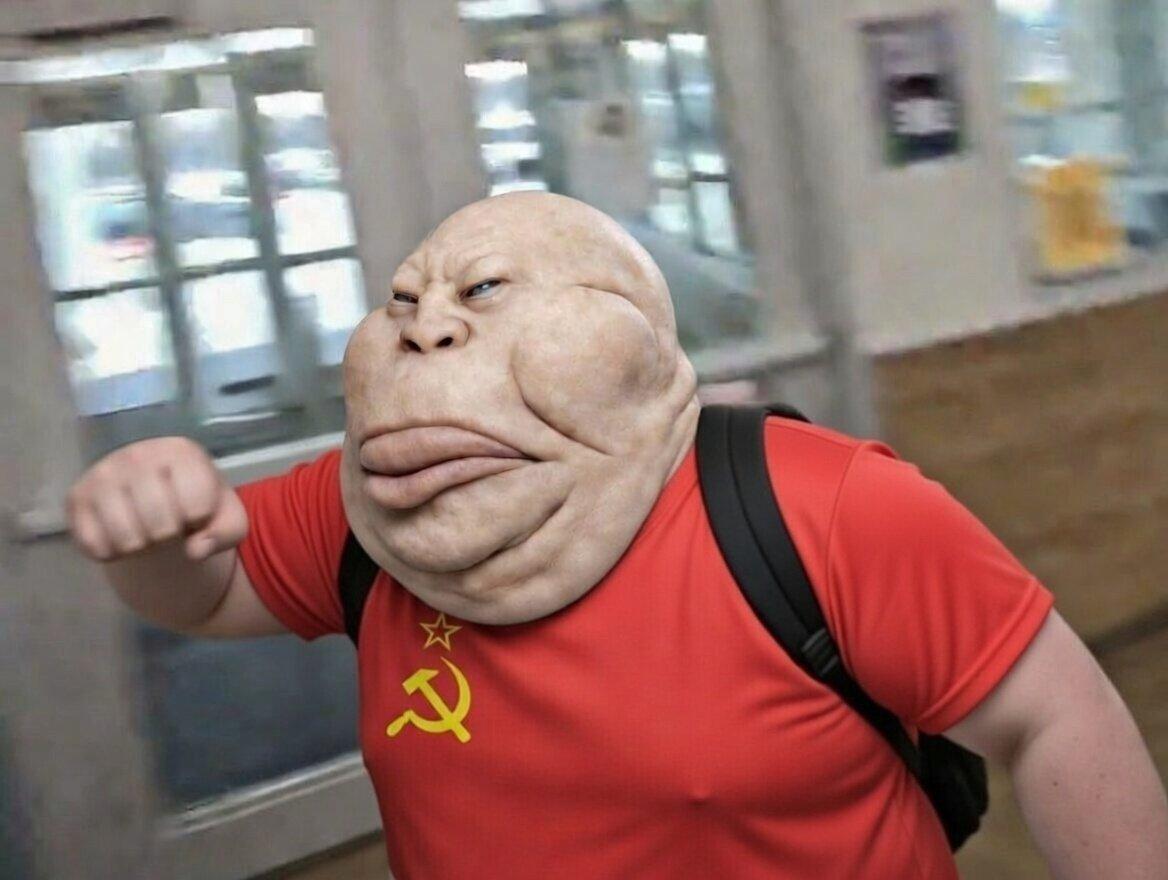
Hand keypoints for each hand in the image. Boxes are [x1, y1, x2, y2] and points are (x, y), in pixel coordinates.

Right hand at [67, 437, 247, 562]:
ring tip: (145, 528)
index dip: (200, 521)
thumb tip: (196, 550)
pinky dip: (111, 552)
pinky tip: (119, 533)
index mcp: (182, 452)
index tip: (196, 512)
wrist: (155, 499)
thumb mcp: (227, 519)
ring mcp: (102, 473)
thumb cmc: (198, 507)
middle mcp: (138, 454)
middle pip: (161, 526)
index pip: (197, 506)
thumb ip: (226, 533)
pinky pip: (96, 547)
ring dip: (141, 547)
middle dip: (169, 537)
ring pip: (127, 539)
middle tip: (168, 524)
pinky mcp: (76, 496)